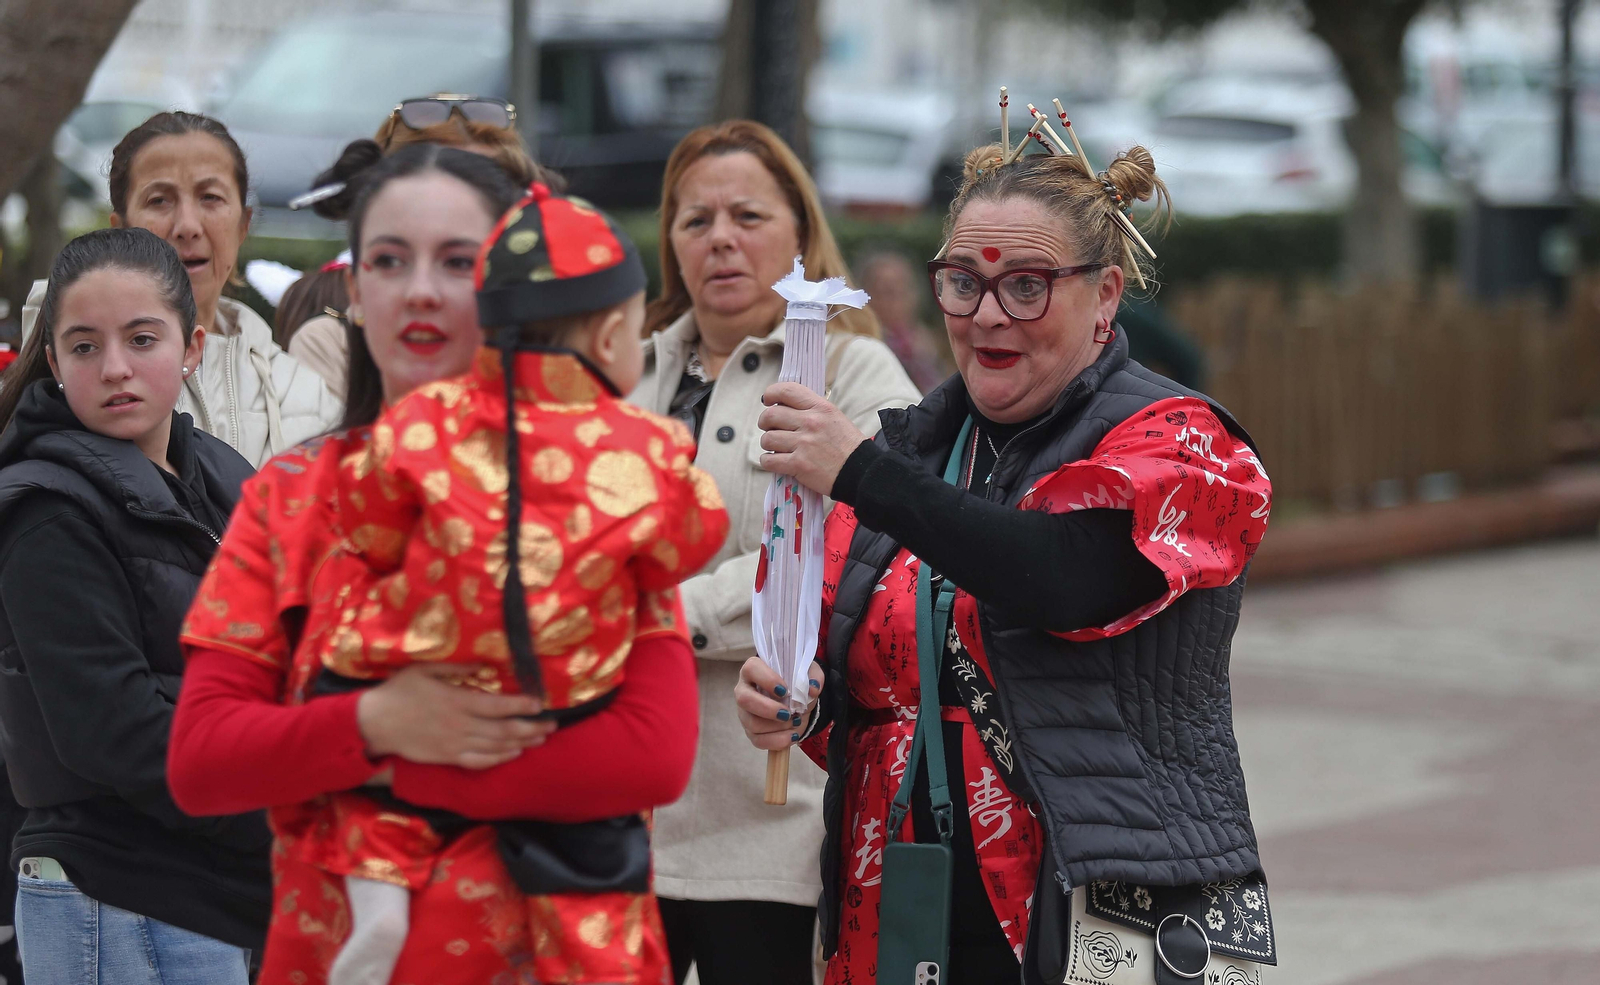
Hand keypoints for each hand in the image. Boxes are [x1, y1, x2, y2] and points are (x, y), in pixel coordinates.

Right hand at [357, 664, 555, 768]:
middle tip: (552, 725)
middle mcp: (460, 725)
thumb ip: (456, 669)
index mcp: (457, 701)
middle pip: (503, 730)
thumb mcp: (424, 670)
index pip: (497, 706)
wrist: (374, 723)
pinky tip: (513, 754)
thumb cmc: (399, 692)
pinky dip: (499, 759)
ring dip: (521, 743)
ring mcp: (455, 744)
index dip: (521, 706)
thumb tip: (484, 665)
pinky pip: (479, 762)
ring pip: (495, 747)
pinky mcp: (447, 757)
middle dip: (531, 728)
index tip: (539, 703)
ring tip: (540, 739)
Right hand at [735, 657, 822, 750]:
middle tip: (788, 713)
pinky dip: (777, 741)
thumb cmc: (796, 683)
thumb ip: (814, 676)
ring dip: (777, 727)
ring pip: (752, 723)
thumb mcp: (809, 674)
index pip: (752, 669)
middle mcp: (744, 690)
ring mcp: (745, 712)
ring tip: (794, 722)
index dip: (767, 680)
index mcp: (754, 670)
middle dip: (768, 709)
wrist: (798, 703)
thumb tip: (813, 688)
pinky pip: (758, 740)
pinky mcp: (751, 731)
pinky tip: (792, 736)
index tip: (785, 690)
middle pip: (745, 699)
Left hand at [757, 383, 866, 496]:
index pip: (787, 390)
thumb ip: (812, 410)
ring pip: (767, 439)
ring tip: (775, 448)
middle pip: (771, 415)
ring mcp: (804, 444)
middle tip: (769, 428)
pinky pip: (769, 461)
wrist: (860, 472)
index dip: (771, 393)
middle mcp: (810, 423)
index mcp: (820, 408)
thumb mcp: (835, 418)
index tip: (768, 400)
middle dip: (765, 422)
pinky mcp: (798, 464)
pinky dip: (768, 462)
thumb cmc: (848, 446)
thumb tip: (786, 408)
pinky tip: (775, 462)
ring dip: (768, 444)